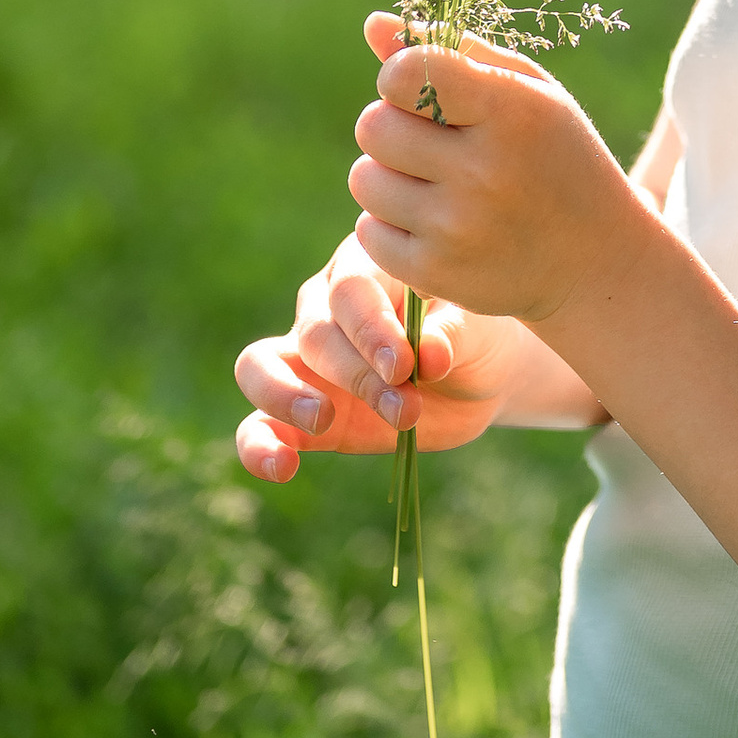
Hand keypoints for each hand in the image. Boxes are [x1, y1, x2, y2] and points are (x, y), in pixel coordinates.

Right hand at [233, 232, 513, 484]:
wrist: (479, 379)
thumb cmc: (476, 336)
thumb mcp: (477, 329)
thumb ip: (452, 335)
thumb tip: (430, 355)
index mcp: (367, 269)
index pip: (349, 290)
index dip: (369, 328)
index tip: (404, 365)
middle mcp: (324, 307)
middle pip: (315, 332)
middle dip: (357, 374)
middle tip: (405, 404)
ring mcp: (305, 361)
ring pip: (258, 365)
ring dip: (284, 395)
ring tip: (323, 421)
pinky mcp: (301, 415)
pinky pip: (259, 425)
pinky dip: (259, 446)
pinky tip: (282, 468)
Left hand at [350, 12, 640, 330]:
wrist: (594, 261)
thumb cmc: (557, 158)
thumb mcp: (528, 93)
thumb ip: (451, 52)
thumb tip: (373, 23)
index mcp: (510, 113)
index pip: (405, 74)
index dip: (400, 75)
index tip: (423, 90)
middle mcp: (482, 172)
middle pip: (373, 126)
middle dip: (392, 126)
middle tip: (429, 139)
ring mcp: (457, 229)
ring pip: (364, 179)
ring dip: (387, 176)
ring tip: (432, 182)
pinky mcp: (436, 275)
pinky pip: (367, 232)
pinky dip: (389, 225)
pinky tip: (432, 223)